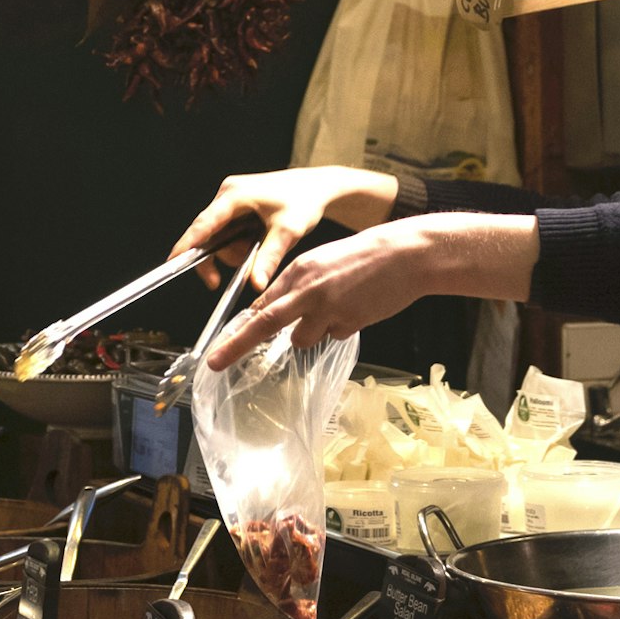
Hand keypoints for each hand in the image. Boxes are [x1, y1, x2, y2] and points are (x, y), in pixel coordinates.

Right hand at [173, 167, 395, 291]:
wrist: (318, 187)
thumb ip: (269, 257)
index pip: (204, 224)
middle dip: (224, 255)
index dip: (187, 244)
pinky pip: (227, 230)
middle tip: (241, 270)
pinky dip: (240, 243)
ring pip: (218, 235)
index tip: (173, 261)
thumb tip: (254, 284)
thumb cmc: (304, 202)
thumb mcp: (289, 232)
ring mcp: (230, 197)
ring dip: (235, 250)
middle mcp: (227, 193)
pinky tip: (259, 238)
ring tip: (262, 245)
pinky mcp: (235, 204)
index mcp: (235, 195)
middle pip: (208, 233)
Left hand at [208, 221, 468, 369]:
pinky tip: (355, 309)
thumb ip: (297, 285)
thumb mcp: (322, 263)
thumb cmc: (363, 257)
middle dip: (235, 345)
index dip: (241, 326)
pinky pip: (333, 335)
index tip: (221, 343)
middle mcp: (307, 289)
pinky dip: (339, 328)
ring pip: (302, 337)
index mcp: (298, 270)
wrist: (405, 255)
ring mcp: (328, 308)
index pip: (261, 303)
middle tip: (215, 363)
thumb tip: (271, 309)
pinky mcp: (349, 323)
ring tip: (337, 309)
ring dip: (311, 332)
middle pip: (263, 323)